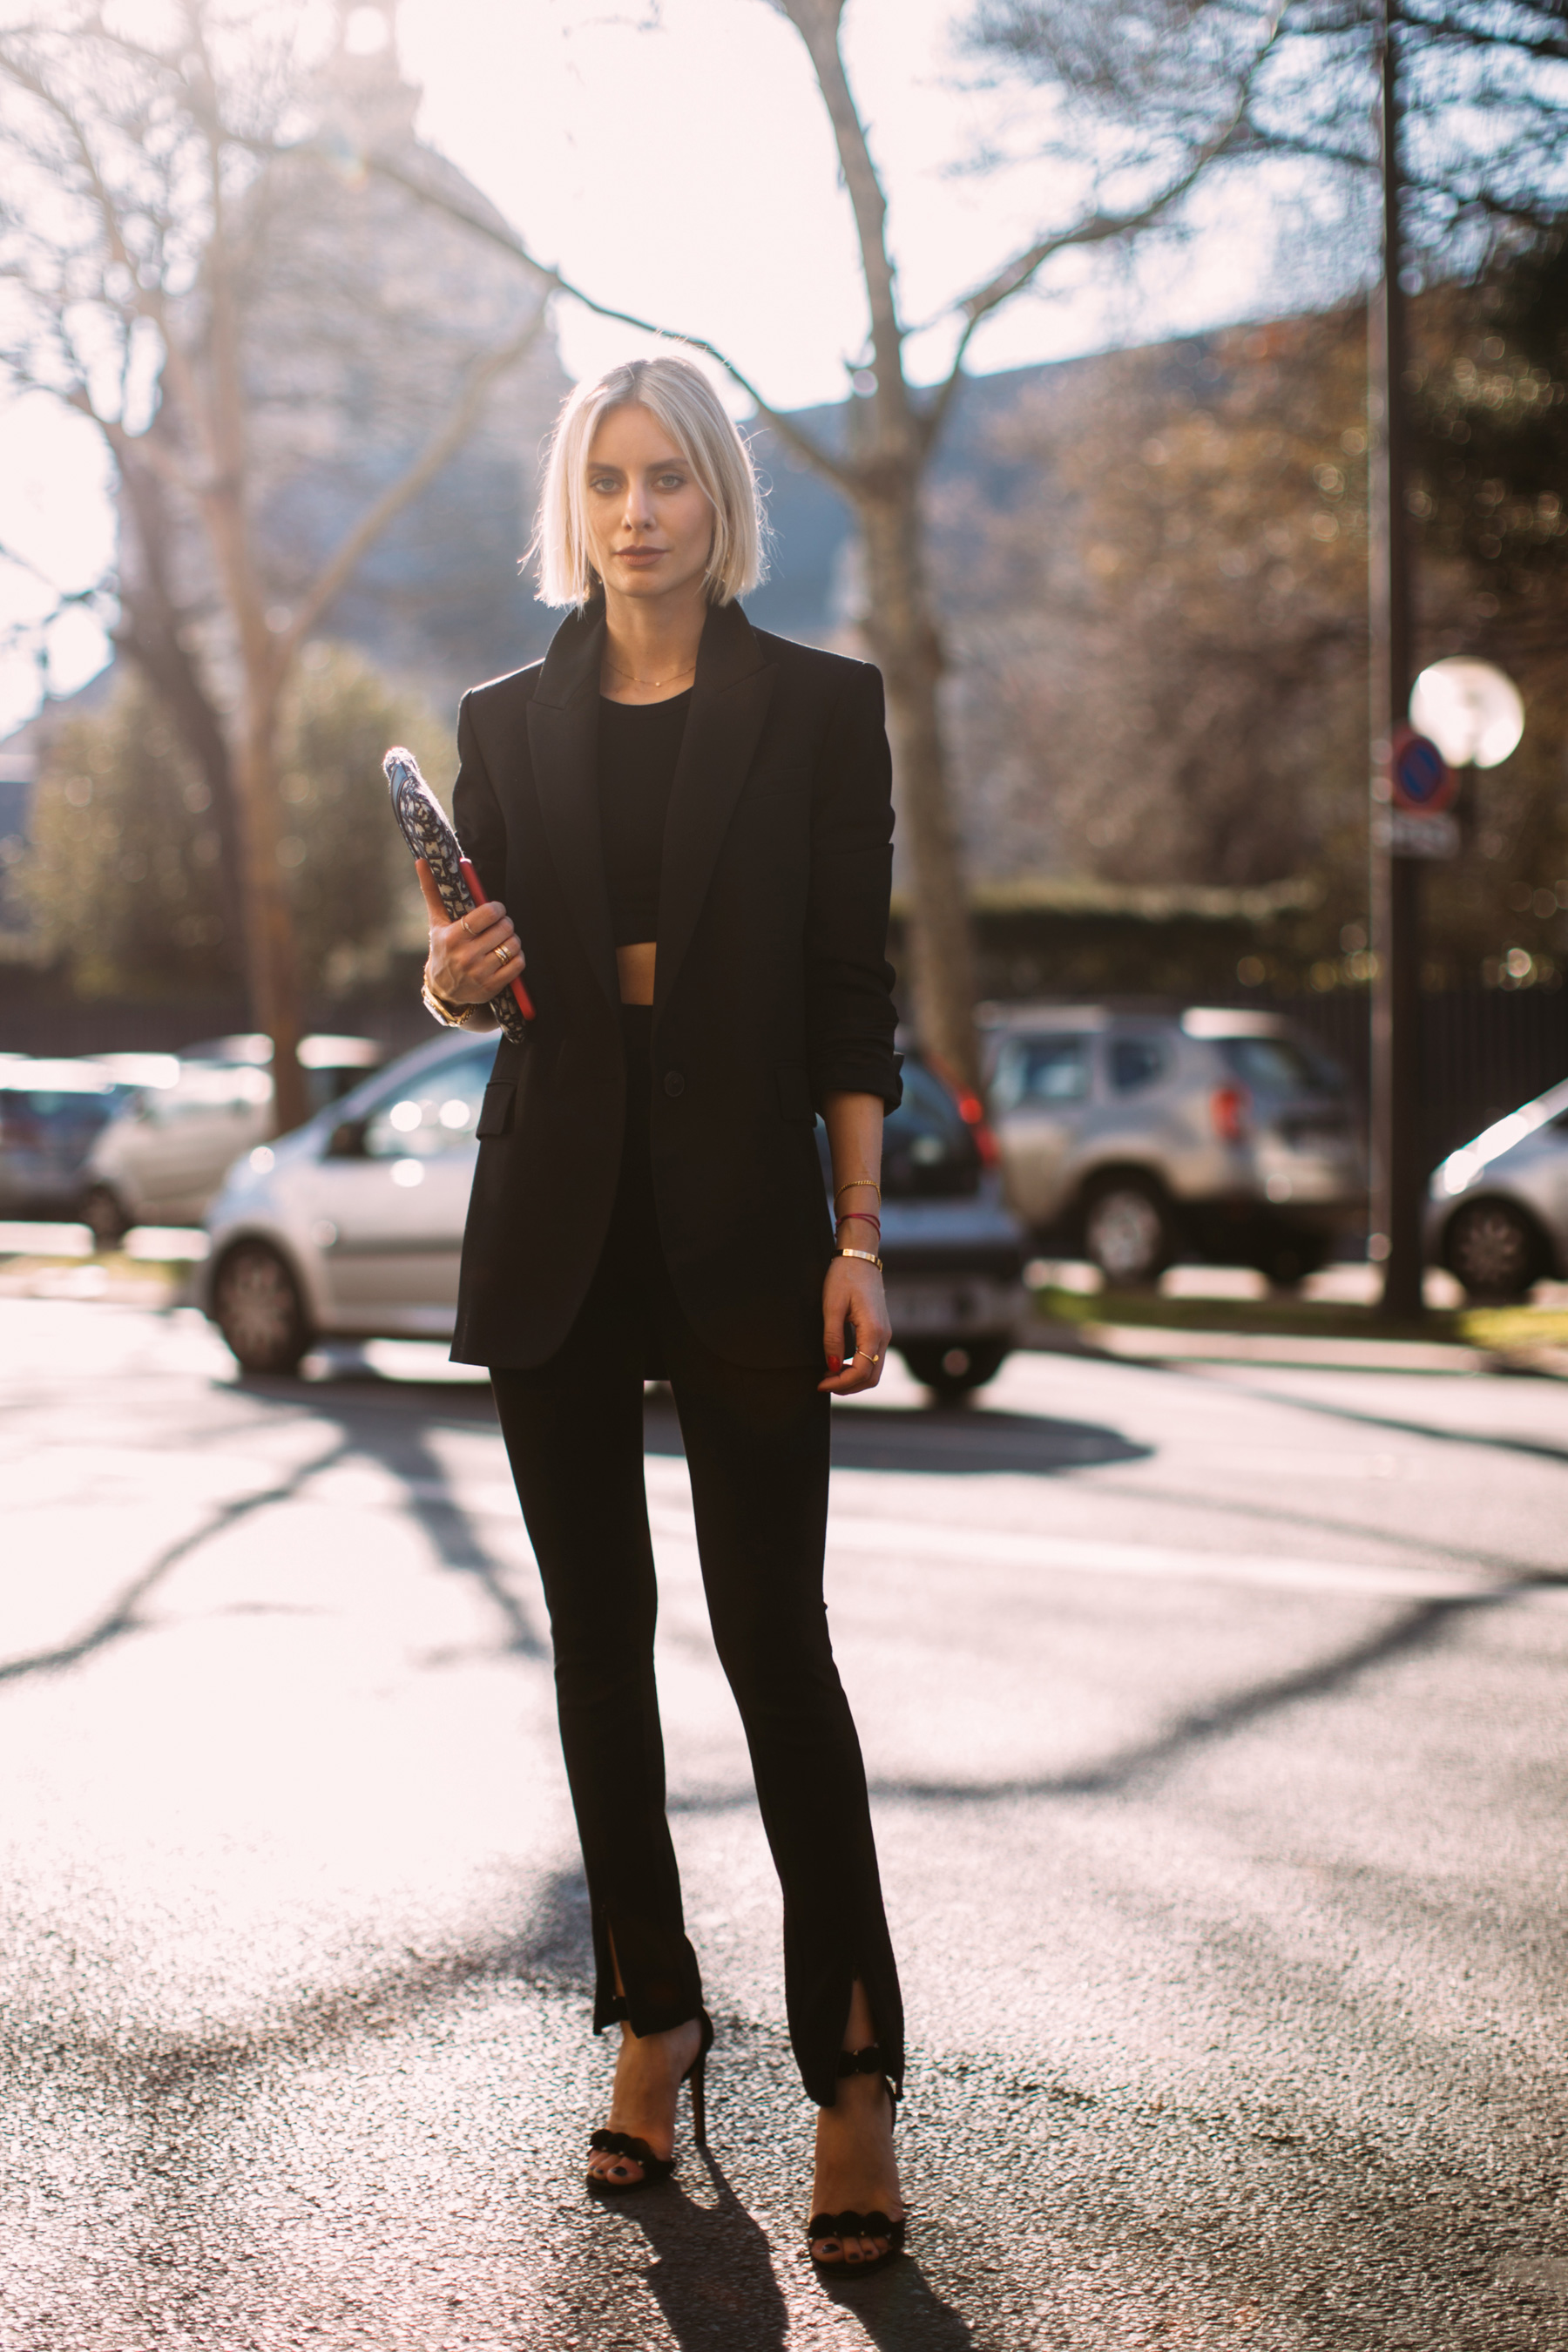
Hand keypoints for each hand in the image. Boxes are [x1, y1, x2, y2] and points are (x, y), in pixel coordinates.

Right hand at [416, 858, 523, 1003]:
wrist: (443, 989)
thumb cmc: (442, 948)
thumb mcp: (436, 922)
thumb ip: (432, 891)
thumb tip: (421, 861)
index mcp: (453, 936)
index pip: (488, 913)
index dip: (497, 908)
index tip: (496, 910)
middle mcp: (466, 956)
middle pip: (504, 928)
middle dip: (506, 923)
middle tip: (500, 924)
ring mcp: (480, 973)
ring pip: (513, 945)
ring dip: (513, 940)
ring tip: (503, 939)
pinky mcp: (492, 986)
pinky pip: (518, 964)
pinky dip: (517, 957)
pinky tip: (507, 955)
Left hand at [818, 1254, 890, 1394]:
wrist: (860, 1257)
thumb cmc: (844, 1277)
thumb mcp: (831, 1307)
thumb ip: (832, 1339)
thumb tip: (831, 1366)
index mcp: (873, 1331)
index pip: (862, 1370)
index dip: (841, 1382)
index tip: (820, 1383)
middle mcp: (884, 1336)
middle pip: (872, 1377)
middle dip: (848, 1386)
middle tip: (824, 1384)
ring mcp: (884, 1334)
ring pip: (874, 1370)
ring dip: (853, 1379)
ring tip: (829, 1375)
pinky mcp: (880, 1331)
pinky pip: (873, 1359)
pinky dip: (858, 1368)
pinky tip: (839, 1364)